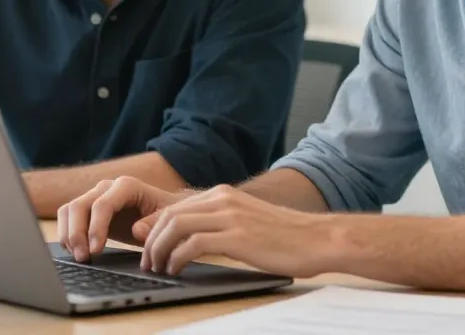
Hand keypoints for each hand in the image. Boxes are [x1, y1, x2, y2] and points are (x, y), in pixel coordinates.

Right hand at [57, 176, 183, 262]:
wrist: (162, 211)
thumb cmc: (166, 214)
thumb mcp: (167, 218)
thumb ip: (154, 223)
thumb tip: (136, 230)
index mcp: (126, 186)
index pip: (102, 204)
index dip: (96, 228)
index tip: (96, 250)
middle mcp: (106, 187)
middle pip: (79, 206)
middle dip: (77, 234)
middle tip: (84, 258)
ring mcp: (95, 196)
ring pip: (69, 210)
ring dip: (69, 235)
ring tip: (80, 257)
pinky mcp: (88, 209)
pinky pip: (68, 217)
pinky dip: (67, 234)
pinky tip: (77, 251)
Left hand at [141, 185, 334, 277]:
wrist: (316, 238)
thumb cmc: (284, 236)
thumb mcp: (246, 221)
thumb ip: (219, 222)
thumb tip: (190, 238)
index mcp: (224, 194)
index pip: (175, 206)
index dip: (155, 228)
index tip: (148, 248)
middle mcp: (224, 199)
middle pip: (170, 214)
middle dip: (151, 240)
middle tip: (147, 262)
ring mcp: (230, 216)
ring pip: (176, 226)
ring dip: (159, 249)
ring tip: (158, 267)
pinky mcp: (237, 236)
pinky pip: (193, 244)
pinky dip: (177, 258)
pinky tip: (177, 269)